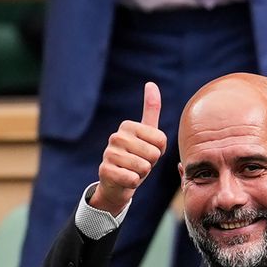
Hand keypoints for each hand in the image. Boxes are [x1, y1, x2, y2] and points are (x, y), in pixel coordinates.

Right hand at [91, 81, 167, 215]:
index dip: (159, 151)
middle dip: (150, 164)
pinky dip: (133, 183)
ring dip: (142, 174)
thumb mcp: (146, 134)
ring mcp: (109, 153)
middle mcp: (116, 136)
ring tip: (132, 171)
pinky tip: (125, 180)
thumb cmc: (136, 158)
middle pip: (153, 154)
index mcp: (128, 126)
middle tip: (139, 164)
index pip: (161, 140)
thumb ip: (151, 110)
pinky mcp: (105, 171)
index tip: (147, 151)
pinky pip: (132, 179)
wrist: (117, 183)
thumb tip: (151, 83)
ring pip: (144, 167)